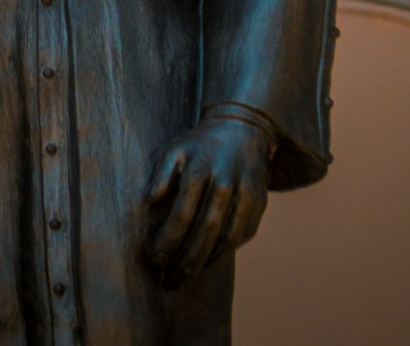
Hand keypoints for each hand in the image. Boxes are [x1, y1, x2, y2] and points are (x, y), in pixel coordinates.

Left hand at [144, 116, 270, 286]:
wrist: (243, 127)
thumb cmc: (202, 143)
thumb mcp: (176, 149)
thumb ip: (161, 174)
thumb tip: (149, 202)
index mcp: (200, 169)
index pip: (181, 215)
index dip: (168, 242)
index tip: (155, 260)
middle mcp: (225, 182)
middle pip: (205, 232)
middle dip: (186, 262)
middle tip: (170, 282)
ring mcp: (246, 192)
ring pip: (227, 237)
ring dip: (207, 261)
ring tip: (188, 276)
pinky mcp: (260, 201)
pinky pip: (244, 234)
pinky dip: (227, 250)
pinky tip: (211, 259)